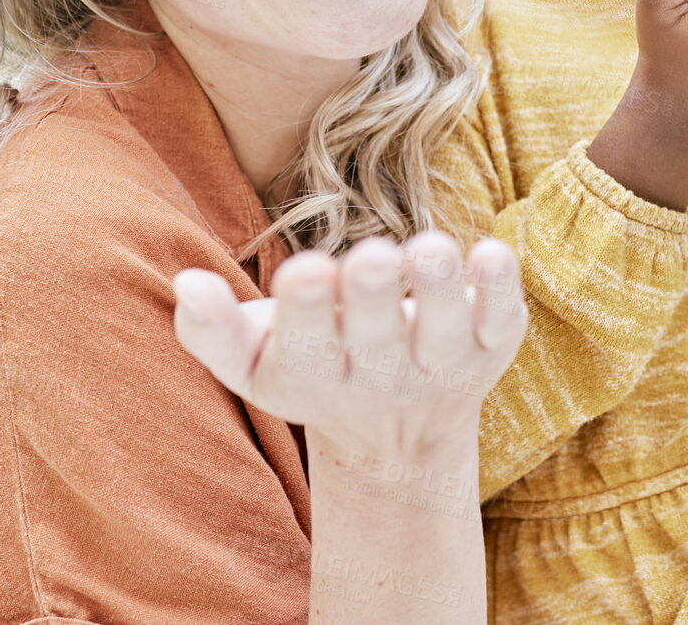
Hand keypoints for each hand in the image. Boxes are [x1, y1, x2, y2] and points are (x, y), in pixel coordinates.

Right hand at [173, 232, 527, 461]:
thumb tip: (186, 282)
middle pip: (378, 342)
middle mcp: (382, 379)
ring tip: (431, 248)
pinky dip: (500, 291)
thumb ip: (212, 329)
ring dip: (440, 291)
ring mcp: (441, 365)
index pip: (308, 350)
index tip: (305, 270)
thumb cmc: (313, 366)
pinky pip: (501, 322)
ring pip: (444, 333)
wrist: (397, 438)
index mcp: (315, 378)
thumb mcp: (254, 361)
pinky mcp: (490, 346)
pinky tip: (492, 253)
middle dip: (374, 298)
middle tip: (371, 256)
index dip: (307, 312)